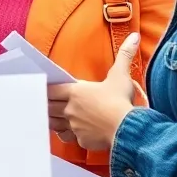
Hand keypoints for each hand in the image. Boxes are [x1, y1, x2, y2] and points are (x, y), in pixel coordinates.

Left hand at [47, 34, 145, 151]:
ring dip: (54, 120)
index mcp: (75, 92)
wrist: (125, 128)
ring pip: (55, 123)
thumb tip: (134, 36)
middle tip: (43, 103)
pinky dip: (68, 135)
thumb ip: (124, 55)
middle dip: (47, 105)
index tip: (42, 89)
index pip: (52, 90)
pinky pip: (69, 138)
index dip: (46, 89)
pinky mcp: (80, 140)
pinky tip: (72, 133)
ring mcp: (73, 126)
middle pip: (50, 107)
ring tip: (53, 118)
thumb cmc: (120, 101)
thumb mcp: (121, 76)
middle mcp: (70, 109)